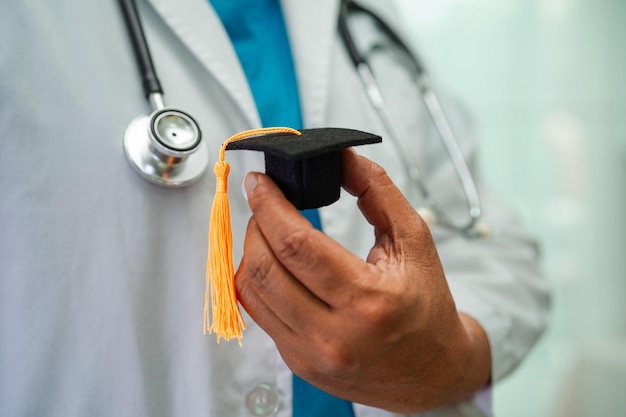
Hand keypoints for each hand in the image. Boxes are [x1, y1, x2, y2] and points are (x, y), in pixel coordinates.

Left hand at [235, 149, 490, 412]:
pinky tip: (273, 263)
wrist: (431, 370)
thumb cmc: (426, 304)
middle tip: (263, 200)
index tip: (259, 182)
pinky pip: (258, 314)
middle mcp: (334, 335)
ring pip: (251, 292)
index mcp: (369, 301)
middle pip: (264, 268)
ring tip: (267, 229)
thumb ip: (378, 190)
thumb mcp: (414, 240)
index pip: (297, 245)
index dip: (269, 205)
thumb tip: (341, 156)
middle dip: (255, 223)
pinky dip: (256, 280)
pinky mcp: (298, 363)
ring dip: (250, 249)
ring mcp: (311, 354)